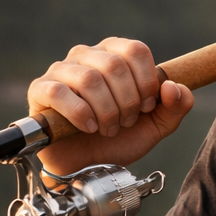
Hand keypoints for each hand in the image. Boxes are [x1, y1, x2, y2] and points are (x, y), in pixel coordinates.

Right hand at [27, 38, 194, 174]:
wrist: (90, 166)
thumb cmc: (120, 139)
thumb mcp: (157, 125)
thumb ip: (176, 106)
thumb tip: (172, 87)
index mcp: (115, 55)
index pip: (136, 50)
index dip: (147, 82)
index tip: (146, 107)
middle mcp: (87, 55)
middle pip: (114, 65)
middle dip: (127, 101)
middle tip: (125, 123)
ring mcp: (61, 70)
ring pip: (89, 79)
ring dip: (106, 111)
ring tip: (107, 129)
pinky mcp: (40, 90)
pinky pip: (59, 93)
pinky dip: (81, 114)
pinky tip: (89, 128)